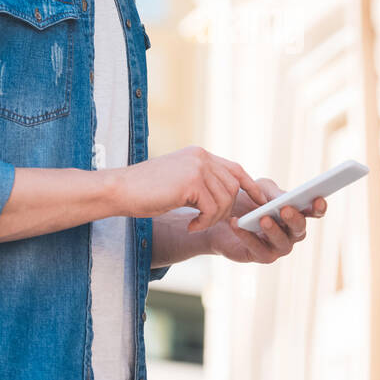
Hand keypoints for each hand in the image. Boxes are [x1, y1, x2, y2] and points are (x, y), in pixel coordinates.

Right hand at [117, 146, 268, 232]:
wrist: (120, 190)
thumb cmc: (145, 191)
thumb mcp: (178, 181)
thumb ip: (200, 182)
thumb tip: (226, 195)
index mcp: (199, 154)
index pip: (235, 168)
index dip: (250, 186)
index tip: (260, 202)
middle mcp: (201, 156)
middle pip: (233, 186)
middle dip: (227, 209)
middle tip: (209, 221)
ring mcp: (197, 167)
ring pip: (225, 199)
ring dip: (214, 218)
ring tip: (197, 224)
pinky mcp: (191, 181)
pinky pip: (212, 208)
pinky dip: (205, 222)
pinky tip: (191, 226)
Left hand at [205, 178, 326, 263]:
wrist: (223, 217)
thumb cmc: (247, 200)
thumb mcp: (260, 189)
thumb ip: (273, 193)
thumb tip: (284, 199)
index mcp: (296, 213)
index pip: (313, 212)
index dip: (318, 208)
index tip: (317, 199)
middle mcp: (291, 233)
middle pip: (299, 229)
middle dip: (294, 219)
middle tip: (285, 209)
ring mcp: (278, 247)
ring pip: (282, 242)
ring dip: (273, 230)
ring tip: (263, 219)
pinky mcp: (262, 257)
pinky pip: (258, 249)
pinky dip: (247, 236)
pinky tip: (237, 223)